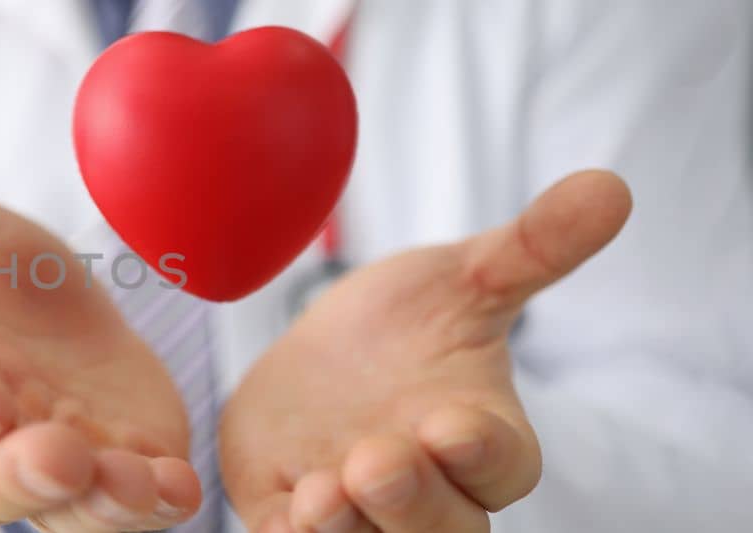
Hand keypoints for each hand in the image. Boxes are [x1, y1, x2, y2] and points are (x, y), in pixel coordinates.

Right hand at [0, 102, 202, 530]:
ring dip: (96, 505)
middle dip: (19, 479)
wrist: (75, 324)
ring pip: (64, 514)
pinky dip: (153, 506)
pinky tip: (178, 486)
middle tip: (59, 457)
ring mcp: (60, 475)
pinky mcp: (123, 481)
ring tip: (131, 479)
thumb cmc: (2, 285)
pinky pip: (134, 514)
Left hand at [220, 170, 631, 531]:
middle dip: (412, 501)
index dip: (479, 454)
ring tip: (324, 493)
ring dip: (349, 527)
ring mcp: (362, 514)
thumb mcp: (457, 280)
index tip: (450, 425)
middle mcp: (430, 493)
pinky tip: (287, 507)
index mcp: (480, 441)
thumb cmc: (403, 330)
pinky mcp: (293, 517)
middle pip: (443, 529)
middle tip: (376, 462)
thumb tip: (608, 187)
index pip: (500, 467)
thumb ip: (530, 248)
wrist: (316, 362)